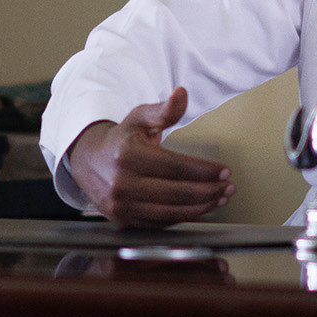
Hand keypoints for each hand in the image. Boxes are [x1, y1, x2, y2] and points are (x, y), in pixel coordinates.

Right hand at [65, 88, 234, 227]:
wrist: (87, 161)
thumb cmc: (120, 140)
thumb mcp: (139, 118)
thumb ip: (165, 110)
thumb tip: (182, 94)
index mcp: (128, 155)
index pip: (176, 167)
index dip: (205, 170)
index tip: (225, 171)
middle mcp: (122, 183)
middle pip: (177, 193)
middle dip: (210, 191)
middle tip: (228, 187)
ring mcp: (121, 205)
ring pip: (172, 212)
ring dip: (202, 207)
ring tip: (219, 198)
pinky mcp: (123, 221)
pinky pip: (161, 223)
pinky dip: (183, 217)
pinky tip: (199, 208)